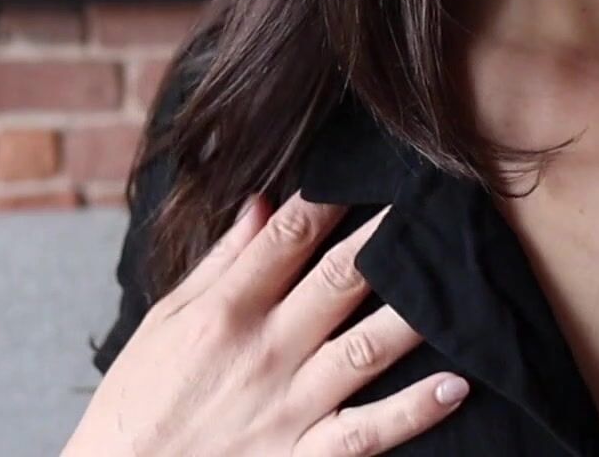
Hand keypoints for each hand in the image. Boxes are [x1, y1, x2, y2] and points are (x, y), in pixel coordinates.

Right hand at [65, 191, 469, 455]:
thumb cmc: (137, 403)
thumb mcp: (162, 322)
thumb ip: (218, 264)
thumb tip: (262, 203)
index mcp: (225, 312)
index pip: (289, 238)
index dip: (333, 198)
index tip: (370, 168)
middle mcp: (264, 353)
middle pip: (342, 280)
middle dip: (390, 236)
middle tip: (435, 201)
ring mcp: (288, 408)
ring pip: (368, 348)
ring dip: (417, 312)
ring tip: (461, 279)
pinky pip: (367, 432)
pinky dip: (414, 411)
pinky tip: (455, 384)